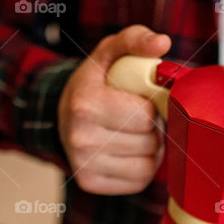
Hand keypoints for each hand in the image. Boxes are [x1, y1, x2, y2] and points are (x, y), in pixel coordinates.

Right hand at [58, 24, 171, 194]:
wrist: (62, 112)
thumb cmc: (95, 82)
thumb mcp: (111, 51)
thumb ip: (136, 40)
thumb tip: (162, 42)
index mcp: (86, 104)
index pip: (145, 115)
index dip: (153, 106)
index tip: (142, 100)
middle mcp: (81, 138)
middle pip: (149, 141)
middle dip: (154, 128)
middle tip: (141, 118)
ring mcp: (85, 164)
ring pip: (149, 164)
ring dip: (152, 149)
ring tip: (137, 134)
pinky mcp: (91, 183)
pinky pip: (140, 181)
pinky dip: (143, 167)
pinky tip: (130, 151)